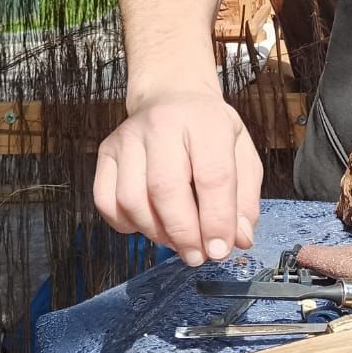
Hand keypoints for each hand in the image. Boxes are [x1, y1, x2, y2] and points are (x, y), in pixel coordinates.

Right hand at [94, 88, 262, 266]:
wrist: (171, 96)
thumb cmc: (208, 130)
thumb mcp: (241, 154)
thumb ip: (245, 199)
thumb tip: (239, 239)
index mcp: (205, 121)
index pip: (212, 176)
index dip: (217, 220)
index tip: (219, 250)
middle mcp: (162, 124)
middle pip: (166, 189)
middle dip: (184, 234)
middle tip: (197, 256)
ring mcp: (128, 137)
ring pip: (132, 200)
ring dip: (156, 233)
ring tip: (176, 240)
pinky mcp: (106, 151)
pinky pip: (107, 201)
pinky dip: (126, 225)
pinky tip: (149, 224)